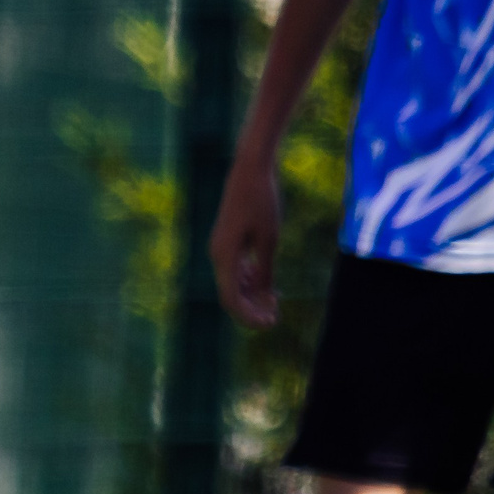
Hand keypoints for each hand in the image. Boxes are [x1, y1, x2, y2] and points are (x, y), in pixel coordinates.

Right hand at [210, 157, 282, 328]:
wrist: (249, 170)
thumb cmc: (262, 201)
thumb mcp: (269, 239)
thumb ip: (264, 270)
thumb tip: (263, 297)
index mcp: (224, 256)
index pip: (231, 299)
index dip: (249, 316)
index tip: (271, 322)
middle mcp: (217, 255)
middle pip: (231, 294)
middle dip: (252, 308)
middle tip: (276, 317)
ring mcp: (221, 248)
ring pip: (233, 283)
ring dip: (252, 295)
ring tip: (276, 302)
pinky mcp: (227, 240)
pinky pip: (235, 269)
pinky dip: (250, 280)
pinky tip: (268, 283)